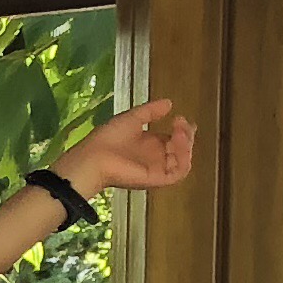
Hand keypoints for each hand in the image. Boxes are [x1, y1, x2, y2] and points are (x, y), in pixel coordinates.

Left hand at [51, 98, 196, 196]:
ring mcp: (157, 169)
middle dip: (186, 135)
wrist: (95, 156)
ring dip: (186, 145)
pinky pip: (178, 173)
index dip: (182, 129)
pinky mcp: (157, 179)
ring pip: (183, 161)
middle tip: (180, 123)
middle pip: (181, 149)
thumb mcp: (132, 118)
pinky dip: (184, 158)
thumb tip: (169, 103)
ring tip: (179, 131)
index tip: (180, 118)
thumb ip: (150, 111)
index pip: (173, 139)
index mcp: (149, 144)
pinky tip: (177, 141)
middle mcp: (155, 158)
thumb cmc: (108, 137)